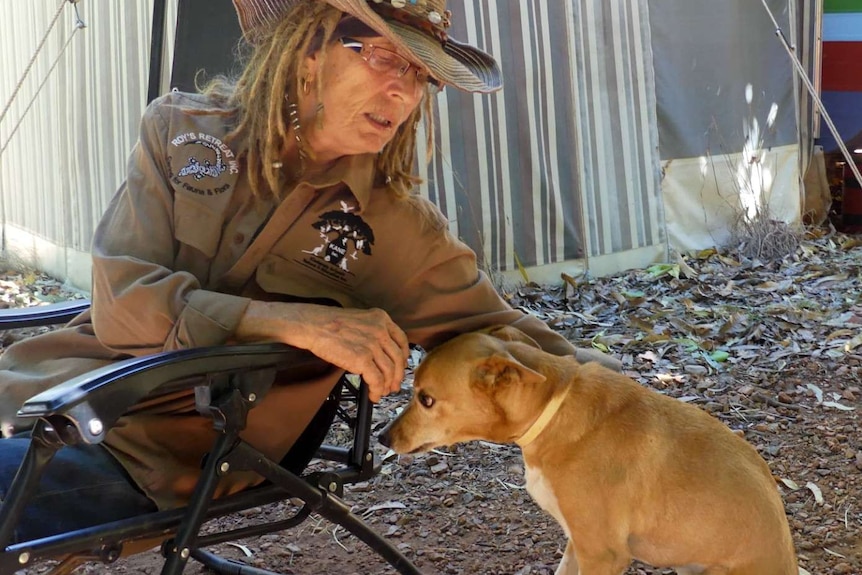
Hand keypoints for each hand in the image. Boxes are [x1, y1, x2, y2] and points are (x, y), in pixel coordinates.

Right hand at [237, 302, 409, 401]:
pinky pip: (376, 380)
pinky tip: (373, 395)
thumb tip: (379, 352)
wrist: (313, 325)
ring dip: (386, 385)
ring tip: (381, 392)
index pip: (401, 340)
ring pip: (388, 371)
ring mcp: (373, 345)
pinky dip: (376, 390)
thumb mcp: (359, 319)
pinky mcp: (363, 359)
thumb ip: (373, 331)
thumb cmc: (329, 323)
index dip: (403, 357)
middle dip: (397, 375)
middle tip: (393, 385)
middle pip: (397, 358)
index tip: (401, 366)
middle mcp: (381, 330)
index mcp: (381, 318)